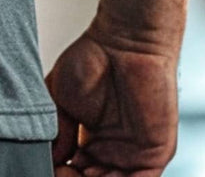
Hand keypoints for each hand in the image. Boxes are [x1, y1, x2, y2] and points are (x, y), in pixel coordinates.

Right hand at [44, 25, 178, 175]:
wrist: (125, 41)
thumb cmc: (93, 58)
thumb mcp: (60, 97)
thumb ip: (57, 132)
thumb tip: (51, 160)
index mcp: (90, 142)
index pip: (75, 172)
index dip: (60, 173)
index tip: (49, 167)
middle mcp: (112, 152)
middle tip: (61, 171)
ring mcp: (133, 156)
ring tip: (74, 173)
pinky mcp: (155, 155)